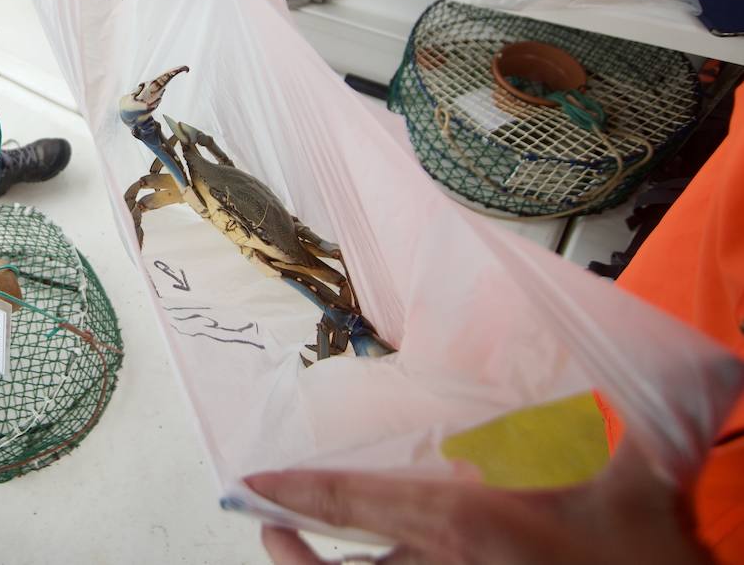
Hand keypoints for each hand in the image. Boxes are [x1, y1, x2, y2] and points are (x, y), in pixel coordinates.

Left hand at [245, 442, 708, 564]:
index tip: (251, 483)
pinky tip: (378, 562)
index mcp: (466, 527)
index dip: (295, 492)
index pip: (353, 504)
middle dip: (293, 554)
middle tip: (264, 525)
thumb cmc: (646, 558)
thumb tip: (614, 354)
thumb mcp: (633, 477)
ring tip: (294, 550)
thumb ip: (616, 411)